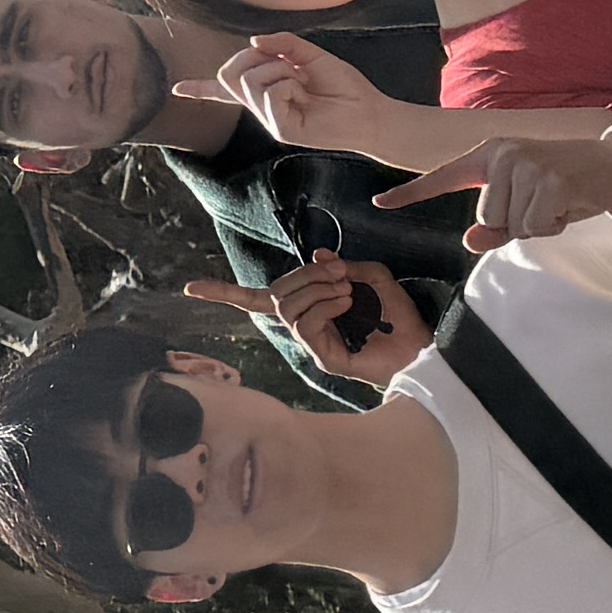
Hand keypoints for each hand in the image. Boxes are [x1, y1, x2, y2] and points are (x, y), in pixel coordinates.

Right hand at [207, 30, 403, 159]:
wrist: (370, 111)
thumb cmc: (344, 86)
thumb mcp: (311, 55)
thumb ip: (282, 44)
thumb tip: (252, 42)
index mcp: (268, 90)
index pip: (228, 89)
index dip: (200, 88)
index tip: (176, 89)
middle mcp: (263, 106)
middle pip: (229, 73)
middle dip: (251, 57)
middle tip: (286, 61)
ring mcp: (270, 119)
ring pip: (248, 80)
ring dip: (277, 69)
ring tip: (302, 80)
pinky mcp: (280, 130)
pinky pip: (268, 94)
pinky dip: (287, 84)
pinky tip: (304, 94)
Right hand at [210, 249, 430, 378]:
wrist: (421, 348)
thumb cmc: (398, 316)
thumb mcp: (371, 277)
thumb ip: (342, 265)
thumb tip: (317, 255)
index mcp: (309, 308)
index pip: (256, 300)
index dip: (223, 293)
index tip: (190, 288)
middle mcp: (304, 327)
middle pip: (276, 294)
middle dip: (305, 275)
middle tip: (340, 271)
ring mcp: (311, 343)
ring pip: (288, 307)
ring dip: (316, 288)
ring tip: (346, 288)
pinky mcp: (322, 357)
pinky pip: (304, 323)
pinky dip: (323, 304)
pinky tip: (346, 302)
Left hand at [388, 124, 611, 245]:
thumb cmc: (564, 186)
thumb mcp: (525, 205)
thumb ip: (495, 225)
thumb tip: (470, 241)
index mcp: (489, 156)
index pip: (443, 177)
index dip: (411, 193)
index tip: (380, 203)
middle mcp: (502, 154)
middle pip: (485, 217)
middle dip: (515, 222)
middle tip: (541, 203)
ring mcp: (526, 164)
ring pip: (510, 224)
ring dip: (535, 224)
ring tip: (554, 202)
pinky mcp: (550, 179)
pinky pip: (534, 225)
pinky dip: (552, 225)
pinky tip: (567, 204)